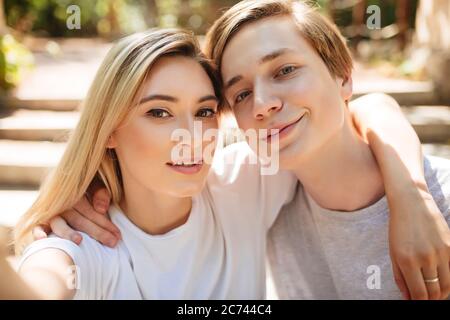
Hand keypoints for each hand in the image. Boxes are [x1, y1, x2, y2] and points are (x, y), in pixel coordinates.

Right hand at [32, 183, 119, 247]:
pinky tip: (43, 239)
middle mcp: (62, 202)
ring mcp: (50, 211)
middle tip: (113, 243)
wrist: (65, 177)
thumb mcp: (95, 181)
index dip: (105, 223)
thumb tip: (101, 208)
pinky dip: (38, 231)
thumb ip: (100, 191)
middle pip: (79, 219)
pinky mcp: (42, 218)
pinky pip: (38, 225)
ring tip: (79, 241)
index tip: (118, 234)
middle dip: (97, 232)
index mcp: (75, 192)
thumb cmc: (85, 183)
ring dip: (68, 233)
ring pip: (59, 223)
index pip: (91, 210)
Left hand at [389, 185, 449, 299]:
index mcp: (407, 260)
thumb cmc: (398, 228)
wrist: (412, 203)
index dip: (418, 302)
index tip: (416, 302)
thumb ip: (400, 277)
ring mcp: (440, 252)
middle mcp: (425, 258)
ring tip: (435, 295)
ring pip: (446, 285)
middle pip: (434, 292)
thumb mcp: (393, 252)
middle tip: (426, 300)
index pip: (419, 294)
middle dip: (430, 300)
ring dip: (441, 294)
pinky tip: (441, 281)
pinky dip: (448, 280)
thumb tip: (408, 297)